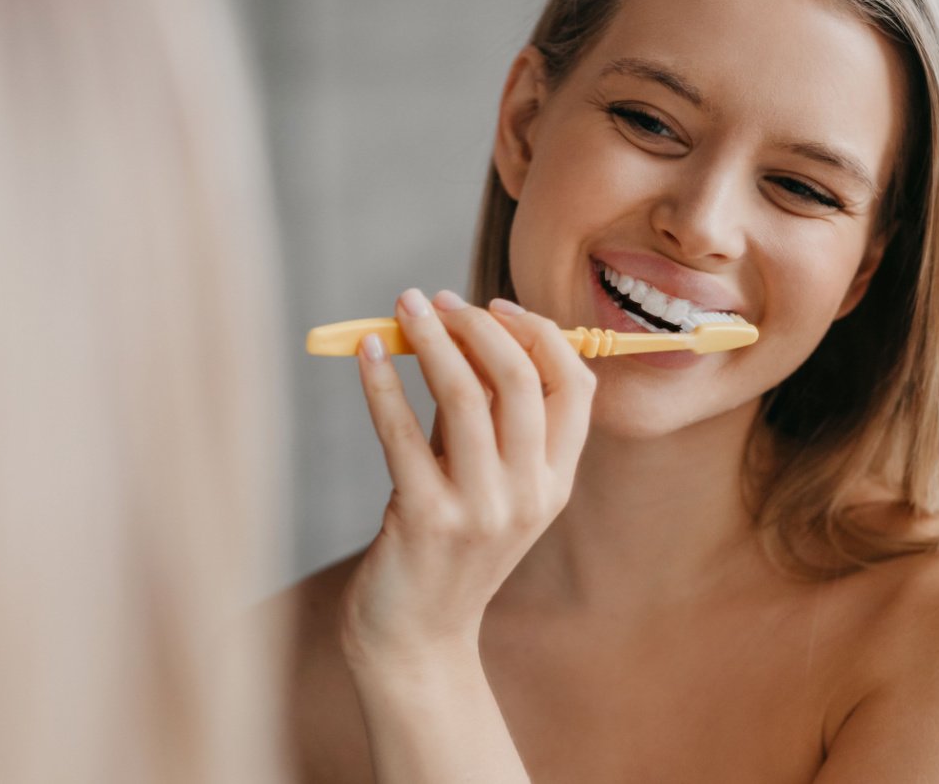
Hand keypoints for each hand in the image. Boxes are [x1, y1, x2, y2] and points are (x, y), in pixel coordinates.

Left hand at [339, 287, 595, 668]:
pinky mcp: (424, 520)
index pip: (574, 386)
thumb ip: (487, 419)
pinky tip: (364, 353)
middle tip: (438, 300)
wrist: (416, 637)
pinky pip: (400, 432)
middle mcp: (529, 495)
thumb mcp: (488, 484)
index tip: (494, 306)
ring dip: (431, 338)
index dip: (539, 333)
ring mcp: (480, 511)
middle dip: (478, 325)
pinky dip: (381, 382)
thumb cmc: (448, 546)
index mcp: (557, 482)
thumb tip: (463, 330)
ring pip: (463, 396)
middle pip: (520, 380)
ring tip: (404, 306)